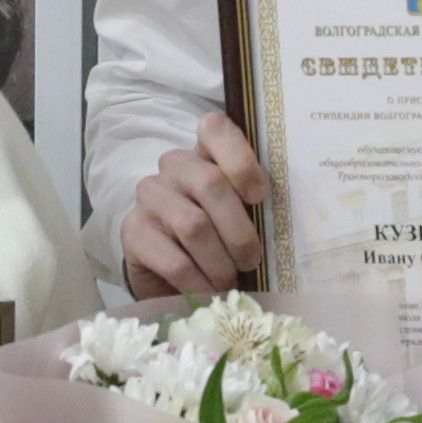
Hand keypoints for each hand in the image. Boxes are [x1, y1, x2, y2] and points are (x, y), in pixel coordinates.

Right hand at [120, 109, 270, 300]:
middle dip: (239, 230)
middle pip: (211, 184)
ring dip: (220, 263)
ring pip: (194, 226)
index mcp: (206, 153)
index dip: (241, 159)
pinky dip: (199, 283)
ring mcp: (150, 197)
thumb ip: (255, 208)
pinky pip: (174, 261)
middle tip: (252, 260)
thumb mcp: (241, 216)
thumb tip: (288, 226)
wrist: (169, 275)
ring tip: (229, 282)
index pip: (215, 129)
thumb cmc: (218, 239)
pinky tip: (207, 293)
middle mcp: (174, 167)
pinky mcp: (133, 231)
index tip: (259, 196)